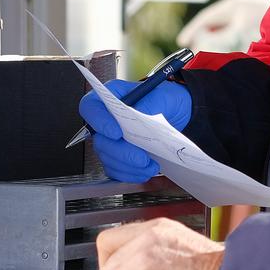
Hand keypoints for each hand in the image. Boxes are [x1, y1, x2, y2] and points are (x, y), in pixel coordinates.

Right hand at [79, 78, 193, 182]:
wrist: (178, 114)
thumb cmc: (167, 99)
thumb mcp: (163, 95)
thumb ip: (148, 104)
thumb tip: (138, 118)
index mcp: (112, 96)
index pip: (91, 107)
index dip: (99, 122)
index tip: (117, 133)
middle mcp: (106, 118)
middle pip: (99, 140)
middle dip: (121, 152)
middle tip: (142, 159)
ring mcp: (110, 138)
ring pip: (107, 157)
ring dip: (128, 166)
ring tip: (151, 166)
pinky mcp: (117, 155)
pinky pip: (115, 169)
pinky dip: (130, 174)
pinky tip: (145, 172)